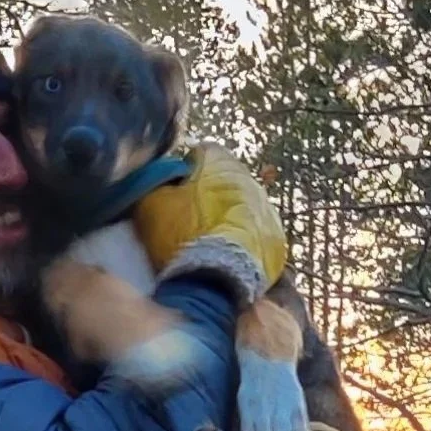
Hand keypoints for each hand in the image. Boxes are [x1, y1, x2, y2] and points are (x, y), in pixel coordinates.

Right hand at [133, 143, 288, 296]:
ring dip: (229, 214)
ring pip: (245, 203)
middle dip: (210, 191)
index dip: (185, 170)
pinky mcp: (277, 238)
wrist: (217, 278)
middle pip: (226, 178)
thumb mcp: (153, 203)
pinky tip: (227, 253)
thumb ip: (158, 181)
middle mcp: (250, 179)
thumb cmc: (181, 235)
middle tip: (191, 214)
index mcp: (220, 163)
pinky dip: (244, 237)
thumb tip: (165, 178)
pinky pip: (257, 230)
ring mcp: (267, 209)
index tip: (174, 189)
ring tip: (211, 237)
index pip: (201, 152)